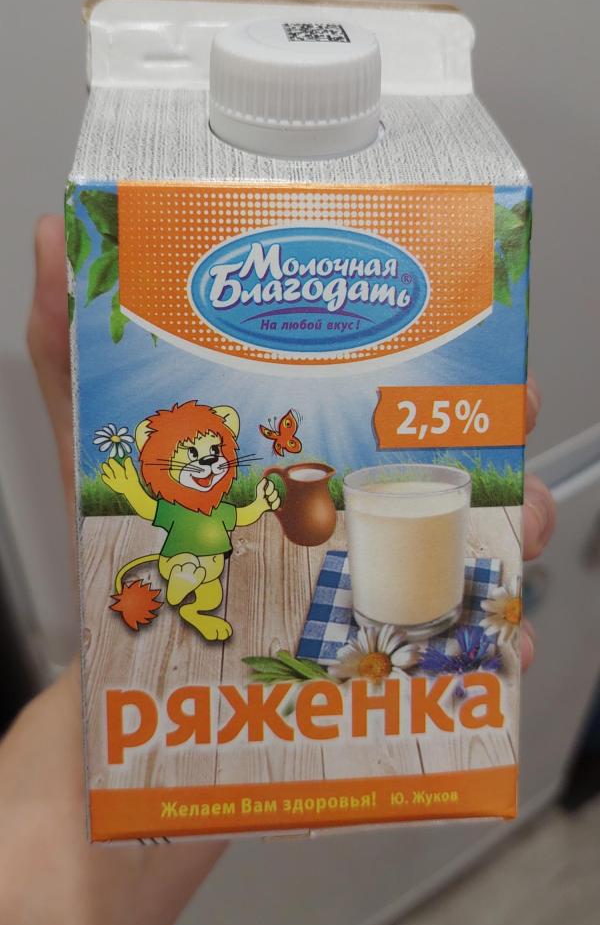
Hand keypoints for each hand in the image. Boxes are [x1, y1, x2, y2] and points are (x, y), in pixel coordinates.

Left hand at [26, 217, 554, 666]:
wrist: (120, 685)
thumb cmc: (115, 558)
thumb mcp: (90, 444)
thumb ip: (69, 350)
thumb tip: (57, 239)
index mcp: (294, 453)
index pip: (385, 399)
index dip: (447, 378)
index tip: (488, 365)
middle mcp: (339, 511)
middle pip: (444, 467)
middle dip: (495, 451)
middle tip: (509, 443)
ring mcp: (361, 582)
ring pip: (463, 547)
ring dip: (507, 538)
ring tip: (515, 534)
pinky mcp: (367, 652)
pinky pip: (447, 643)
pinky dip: (486, 644)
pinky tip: (495, 643)